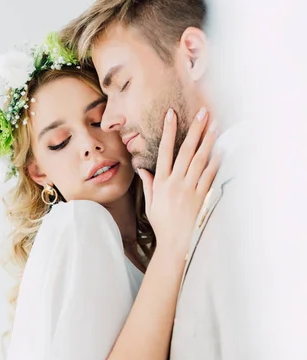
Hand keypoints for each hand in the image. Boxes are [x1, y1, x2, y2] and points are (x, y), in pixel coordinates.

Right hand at [138, 107, 220, 255]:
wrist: (175, 244)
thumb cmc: (162, 225)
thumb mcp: (150, 205)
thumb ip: (149, 185)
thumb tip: (143, 169)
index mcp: (161, 183)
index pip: (164, 151)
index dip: (168, 131)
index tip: (171, 114)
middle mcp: (175, 183)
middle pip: (186, 151)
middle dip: (194, 129)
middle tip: (202, 112)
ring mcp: (190, 190)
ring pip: (200, 160)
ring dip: (208, 141)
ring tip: (214, 125)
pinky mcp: (202, 197)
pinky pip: (210, 176)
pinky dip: (216, 162)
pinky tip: (221, 149)